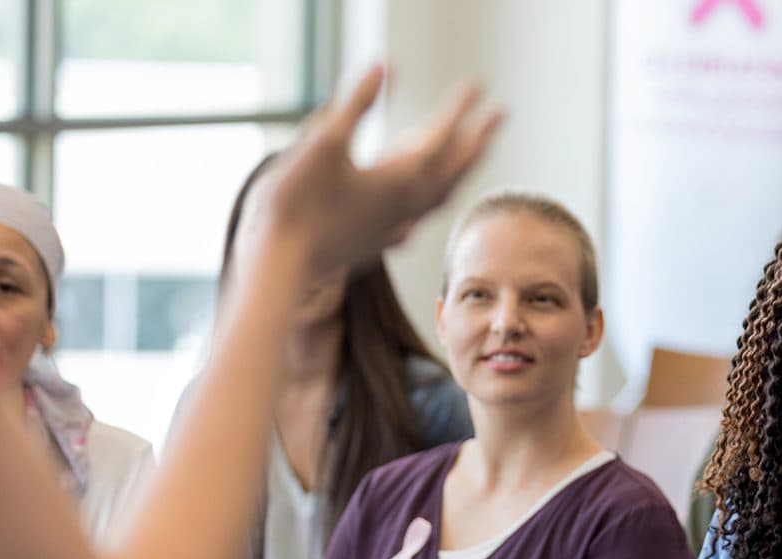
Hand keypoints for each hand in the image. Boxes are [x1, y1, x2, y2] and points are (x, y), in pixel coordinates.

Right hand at [242, 65, 502, 290]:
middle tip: (502, 114)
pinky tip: (426, 203)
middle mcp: (405, 206)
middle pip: (455, 169)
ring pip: (441, 196)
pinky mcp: (377, 241)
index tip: (479, 85)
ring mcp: (393, 227)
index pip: (440, 137)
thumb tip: (384, 66)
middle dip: (480, 139)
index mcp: (397, 181)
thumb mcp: (322, 143)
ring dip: (463, 170)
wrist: (280, 268)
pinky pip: (419, 217)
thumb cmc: (295, 205)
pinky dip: (433, 199)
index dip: (459, 109)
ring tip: (475, 154)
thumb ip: (355, 105)